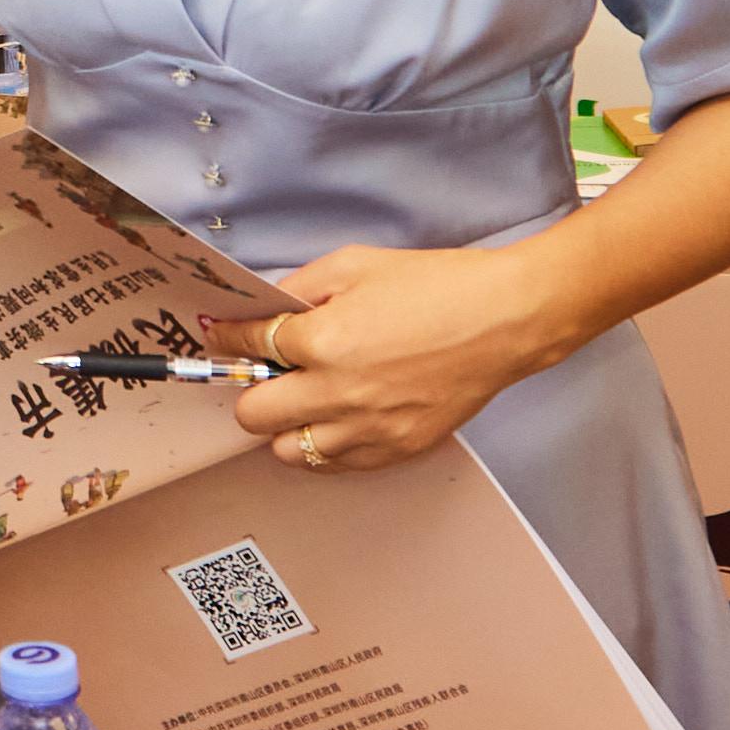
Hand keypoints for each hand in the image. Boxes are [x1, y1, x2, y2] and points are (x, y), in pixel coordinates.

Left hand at [226, 237, 570, 477]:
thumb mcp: (356, 265)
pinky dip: (325, 444)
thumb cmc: (439, 286)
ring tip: (305, 398)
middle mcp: (338, 392)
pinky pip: (335, 464)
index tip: (224, 337)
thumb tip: (264, 306)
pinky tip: (338, 416)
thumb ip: (302, 287)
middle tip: (267, 372)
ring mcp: (367, 428)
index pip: (248, 347)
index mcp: (324, 340)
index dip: (230, 338)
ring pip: (287, 451)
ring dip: (285, 425)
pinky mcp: (396, 449)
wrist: (505, 320)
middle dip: (251, 388)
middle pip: (252, 414)